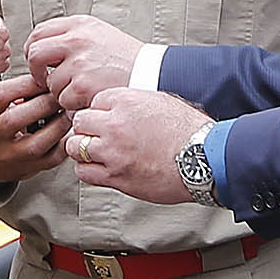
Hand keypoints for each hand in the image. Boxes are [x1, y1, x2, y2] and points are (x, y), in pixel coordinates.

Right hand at [0, 73, 68, 187]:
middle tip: (62, 95)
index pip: (0, 95)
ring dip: (59, 124)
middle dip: (44, 103)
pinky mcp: (30, 169)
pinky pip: (52, 157)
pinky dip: (65, 142)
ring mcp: (10, 156)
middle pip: (15, 119)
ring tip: (70, 111)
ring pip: (37, 143)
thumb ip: (17, 91)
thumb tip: (48, 78)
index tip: (45, 77)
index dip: (26, 84)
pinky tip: (71, 130)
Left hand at [27, 15, 141, 111]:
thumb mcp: (99, 34)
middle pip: (34, 53)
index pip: (39, 32)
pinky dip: (72, 103)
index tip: (39, 61)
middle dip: (36, 71)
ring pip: (50, 82)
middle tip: (46, 79)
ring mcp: (79, 62)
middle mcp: (77, 39)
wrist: (152, 73)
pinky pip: (63, 99)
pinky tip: (87, 98)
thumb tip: (41, 45)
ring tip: (80, 90)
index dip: (33, 49)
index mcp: (79, 24)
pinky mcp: (82, 85)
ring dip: (60, 91)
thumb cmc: (126, 58)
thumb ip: (71, 36)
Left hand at [65, 88, 213, 205]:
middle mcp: (115, 124)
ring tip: (95, 152)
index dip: (99, 112)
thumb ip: (134, 102)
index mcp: (126, 101)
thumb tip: (119, 105)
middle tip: (96, 135)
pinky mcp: (116, 176)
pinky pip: (84, 172)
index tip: (105, 119)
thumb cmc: (190, 132)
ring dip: (83, 149)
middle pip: (79, 122)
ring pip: (75, 147)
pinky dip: (88, 170)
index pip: (93, 102)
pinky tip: (99, 168)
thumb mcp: (161, 102)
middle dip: (86, 129)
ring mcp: (113, 152)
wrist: (204, 160)